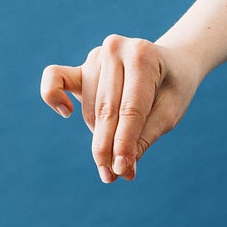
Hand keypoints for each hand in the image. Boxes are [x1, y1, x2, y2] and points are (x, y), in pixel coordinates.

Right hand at [40, 35, 201, 182]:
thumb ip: (145, 138)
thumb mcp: (170, 113)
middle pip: (106, 110)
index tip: (121, 171)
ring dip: (102, 135)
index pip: (130, 108)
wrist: (171, 62)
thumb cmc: (173, 88)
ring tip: (119, 148)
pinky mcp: (82, 66)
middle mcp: (116, 49)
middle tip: (111, 178)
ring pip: (91, 109)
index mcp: (143, 56)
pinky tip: (66, 112)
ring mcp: (96, 55)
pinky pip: (54, 78)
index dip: (124, 143)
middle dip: (107, 148)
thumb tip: (121, 170)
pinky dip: (53, 96)